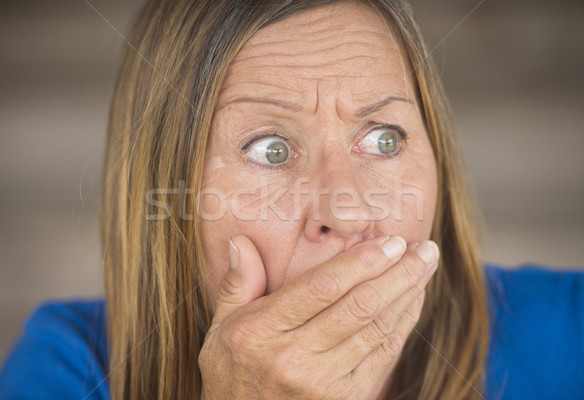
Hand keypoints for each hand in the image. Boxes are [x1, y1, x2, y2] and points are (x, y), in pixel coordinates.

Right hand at [198, 235, 438, 399]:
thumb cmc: (232, 374)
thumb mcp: (221, 328)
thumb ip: (237, 283)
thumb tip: (240, 242)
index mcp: (262, 332)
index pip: (322, 287)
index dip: (361, 261)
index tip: (389, 241)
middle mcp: (294, 358)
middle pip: (359, 306)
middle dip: (398, 273)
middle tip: (422, 249)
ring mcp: (323, 384)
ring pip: (376, 329)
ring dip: (407, 295)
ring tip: (424, 267)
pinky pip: (382, 356)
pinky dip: (402, 325)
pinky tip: (412, 301)